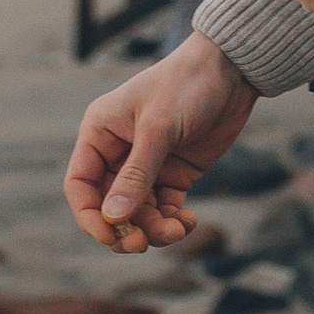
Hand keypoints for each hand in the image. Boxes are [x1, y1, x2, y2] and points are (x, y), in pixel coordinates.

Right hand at [63, 31, 257, 253]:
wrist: (233, 70)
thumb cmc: (187, 84)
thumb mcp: (159, 127)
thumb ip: (136, 174)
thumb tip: (112, 218)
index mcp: (100, 132)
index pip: (80, 185)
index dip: (89, 216)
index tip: (111, 235)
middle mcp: (118, 151)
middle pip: (109, 207)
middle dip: (125, 229)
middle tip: (145, 243)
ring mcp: (147, 165)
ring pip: (138, 214)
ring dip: (154, 229)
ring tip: (179, 230)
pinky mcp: (174, 174)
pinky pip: (164, 210)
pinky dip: (173, 222)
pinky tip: (190, 221)